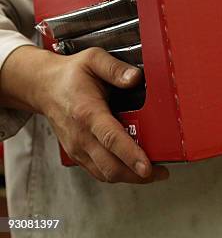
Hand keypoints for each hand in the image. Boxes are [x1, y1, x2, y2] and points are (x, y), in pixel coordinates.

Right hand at [0, 46, 167, 183]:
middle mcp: (81, 135)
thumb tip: (136, 78)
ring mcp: (78, 148)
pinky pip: (100, 171)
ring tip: (153, 173)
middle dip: (137, 174)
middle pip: (110, 166)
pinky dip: (119, 174)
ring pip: (105, 174)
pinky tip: (135, 168)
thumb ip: (116, 68)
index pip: (110, 138)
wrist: (44, 87)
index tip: (147, 167)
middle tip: (161, 173)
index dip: (130, 155)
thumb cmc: (71, 74)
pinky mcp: (78, 154)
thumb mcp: (93, 60)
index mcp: (87, 112)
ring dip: (130, 178)